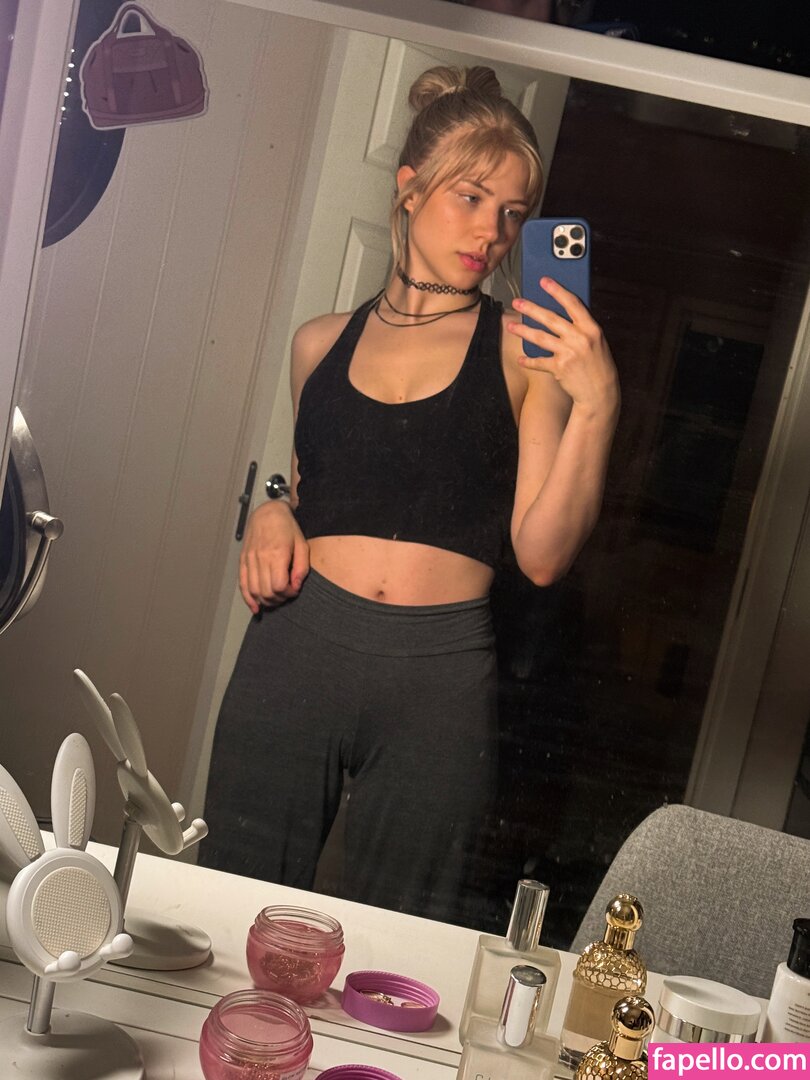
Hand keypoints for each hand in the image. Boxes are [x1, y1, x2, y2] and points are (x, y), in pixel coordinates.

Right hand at [239, 501, 309, 612]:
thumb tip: (296, 586)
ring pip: (254, 591)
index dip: (288, 593)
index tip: (294, 590)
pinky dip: (248, 598)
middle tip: (286, 594)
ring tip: (275, 599)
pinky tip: (255, 606)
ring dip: (265, 601)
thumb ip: (302, 567)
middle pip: (266, 592)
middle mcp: (260, 558)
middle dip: (278, 599)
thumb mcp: (302, 545)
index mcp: (276, 554)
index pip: (279, 586)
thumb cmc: (286, 527)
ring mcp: (249, 560)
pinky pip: (242, 584)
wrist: (267, 513)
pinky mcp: (243, 561)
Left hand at [508, 277, 618, 415]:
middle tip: (517, 302)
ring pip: (540, 337)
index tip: (544, 281)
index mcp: (591, 328)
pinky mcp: (559, 368)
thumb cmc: (599, 365)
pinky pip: (539, 361)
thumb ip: (582, 328)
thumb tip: (562, 315)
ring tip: (511, 326)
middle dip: (531, 308)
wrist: (600, 393)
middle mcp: (579, 338)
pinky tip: (521, 358)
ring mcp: (568, 353)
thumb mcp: (597, 342)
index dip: (557, 291)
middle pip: (551, 318)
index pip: (572, 303)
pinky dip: (529, 361)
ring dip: (523, 331)